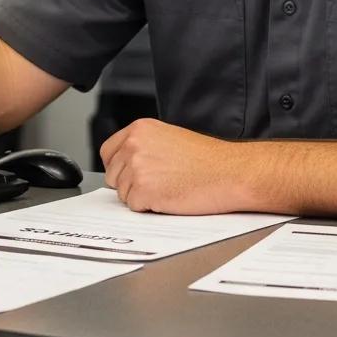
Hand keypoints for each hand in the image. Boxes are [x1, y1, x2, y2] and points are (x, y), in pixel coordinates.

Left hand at [100, 118, 247, 213]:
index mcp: (139, 129)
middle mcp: (133, 145)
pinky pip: (134, 206)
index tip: (128, 174)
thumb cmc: (206, 159)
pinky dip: (149, 208)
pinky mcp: (143, 190)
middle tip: (158, 183)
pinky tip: (169, 197)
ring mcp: (136, 167)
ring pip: (123, 193)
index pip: (108, 152)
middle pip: (113, 175)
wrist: (228, 172)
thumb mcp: (168, 138)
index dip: (118, 167)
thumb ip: (143, 146)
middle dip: (130, 184)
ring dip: (141, 196)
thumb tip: (124, 162)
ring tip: (167, 187)